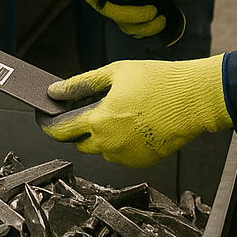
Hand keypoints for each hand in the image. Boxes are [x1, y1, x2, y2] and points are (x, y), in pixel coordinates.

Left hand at [40, 55, 230, 167]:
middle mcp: (109, 145)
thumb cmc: (158, 83)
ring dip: (101, 134)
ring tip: (118, 110)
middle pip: (80, 142)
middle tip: (89, 107)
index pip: (61, 130)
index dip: (48, 124)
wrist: (192, 100)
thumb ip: (81, 84)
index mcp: (99, 121)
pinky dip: (120, 141)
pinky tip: (133, 122)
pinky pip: (121, 154)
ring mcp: (126, 157)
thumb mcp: (113, 73)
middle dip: (78, 127)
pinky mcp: (141, 162)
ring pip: (101, 149)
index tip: (43, 118)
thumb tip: (56, 91)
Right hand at [82, 0, 217, 37]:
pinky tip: (161, 22)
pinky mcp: (142, 0)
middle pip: (107, 8)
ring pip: (121, 19)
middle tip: (152, 14)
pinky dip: (145, 28)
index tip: (125, 8)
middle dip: (127, 19)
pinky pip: (135, 22)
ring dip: (138, 27)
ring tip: (160, 20)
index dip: (104, 5)